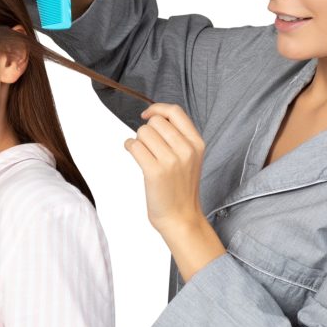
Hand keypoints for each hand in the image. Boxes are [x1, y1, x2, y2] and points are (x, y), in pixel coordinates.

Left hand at [124, 102, 206, 232]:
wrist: (180, 218)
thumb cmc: (181, 188)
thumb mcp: (190, 158)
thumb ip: (178, 137)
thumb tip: (154, 117)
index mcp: (197, 143)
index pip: (175, 112)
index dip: (157, 109)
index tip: (147, 115)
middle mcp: (186, 150)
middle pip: (156, 122)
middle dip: (146, 130)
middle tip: (148, 146)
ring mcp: (172, 161)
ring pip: (143, 132)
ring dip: (138, 140)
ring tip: (143, 154)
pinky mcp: (155, 172)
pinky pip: (134, 146)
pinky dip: (129, 147)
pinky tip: (134, 154)